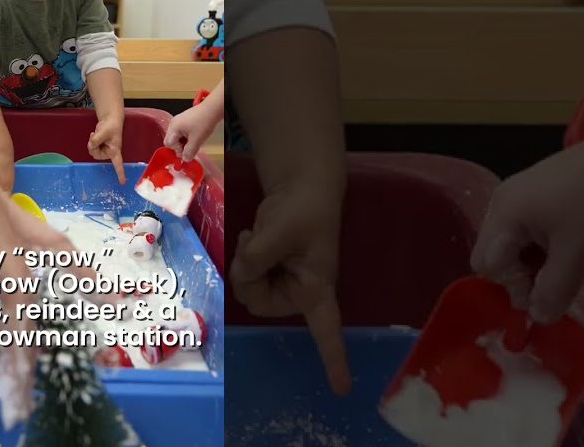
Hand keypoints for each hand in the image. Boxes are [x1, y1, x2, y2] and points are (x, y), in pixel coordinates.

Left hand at [88, 116, 125, 183]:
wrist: (109, 121)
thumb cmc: (111, 126)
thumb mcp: (104, 131)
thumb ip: (97, 139)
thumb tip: (91, 145)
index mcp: (115, 151)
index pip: (118, 164)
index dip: (120, 173)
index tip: (122, 182)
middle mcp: (109, 153)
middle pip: (96, 155)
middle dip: (93, 146)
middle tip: (95, 136)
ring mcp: (103, 150)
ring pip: (92, 152)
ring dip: (91, 143)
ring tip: (96, 134)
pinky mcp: (98, 147)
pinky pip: (91, 148)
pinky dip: (90, 142)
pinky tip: (94, 135)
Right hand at [164, 100, 222, 161]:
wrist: (211, 110)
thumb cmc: (203, 124)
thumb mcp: (197, 140)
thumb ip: (189, 152)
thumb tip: (185, 160)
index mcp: (173, 127)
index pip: (169, 144)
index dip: (177, 150)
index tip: (187, 152)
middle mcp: (172, 123)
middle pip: (170, 140)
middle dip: (179, 146)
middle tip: (190, 148)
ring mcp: (177, 120)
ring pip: (176, 136)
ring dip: (183, 142)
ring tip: (193, 142)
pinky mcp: (183, 119)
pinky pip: (180, 131)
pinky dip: (185, 136)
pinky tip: (193, 136)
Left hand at [229, 187, 350, 394]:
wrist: (300, 192)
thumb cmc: (304, 211)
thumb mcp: (282, 230)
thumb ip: (259, 256)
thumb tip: (243, 271)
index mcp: (316, 290)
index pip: (328, 331)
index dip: (334, 360)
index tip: (341, 389)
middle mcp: (298, 294)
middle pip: (257, 302)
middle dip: (248, 273)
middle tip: (257, 245)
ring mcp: (280, 285)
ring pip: (245, 290)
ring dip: (243, 262)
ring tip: (258, 238)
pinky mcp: (265, 274)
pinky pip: (242, 277)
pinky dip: (242, 257)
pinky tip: (253, 238)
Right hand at [471, 141, 583, 323]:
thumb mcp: (578, 254)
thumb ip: (553, 290)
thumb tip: (538, 318)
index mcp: (503, 216)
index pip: (486, 265)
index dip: (513, 285)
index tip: (546, 291)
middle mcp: (499, 203)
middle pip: (493, 253)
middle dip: (520, 274)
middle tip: (556, 279)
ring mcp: (514, 193)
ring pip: (509, 241)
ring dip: (531, 260)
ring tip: (565, 260)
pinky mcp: (531, 189)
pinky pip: (522, 226)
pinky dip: (537, 242)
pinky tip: (565, 241)